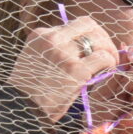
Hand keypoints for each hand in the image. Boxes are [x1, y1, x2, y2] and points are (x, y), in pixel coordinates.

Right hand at [8, 15, 123, 123]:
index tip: (94, 48)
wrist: (21, 109)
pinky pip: (104, 58)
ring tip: (107, 67)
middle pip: (91, 26)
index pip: (76, 24)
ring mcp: (64, 53)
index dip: (91, 34)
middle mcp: (52, 39)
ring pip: (100, 40)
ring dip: (109, 52)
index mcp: (41, 34)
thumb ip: (54, 48)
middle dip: (103, 39)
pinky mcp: (75, 70)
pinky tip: (105, 75)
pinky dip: (110, 65)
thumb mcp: (35, 59)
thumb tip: (81, 46)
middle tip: (107, 56)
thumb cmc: (29, 89)